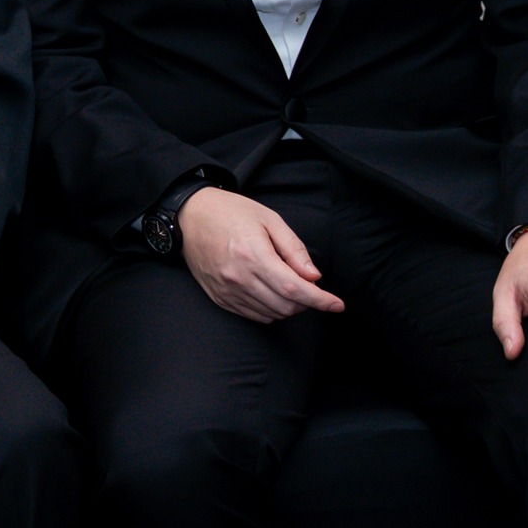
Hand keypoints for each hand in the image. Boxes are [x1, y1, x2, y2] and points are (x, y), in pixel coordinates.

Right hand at [177, 188, 344, 321]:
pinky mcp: (219, 297)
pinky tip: (271, 293)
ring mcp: (227, 290)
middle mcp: (239, 277)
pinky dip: (270, 310)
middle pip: (285, 306)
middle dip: (306, 302)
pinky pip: (253, 315)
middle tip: (309, 286)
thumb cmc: (230, 212)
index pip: (294, 289)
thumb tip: (314, 277)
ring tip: (288, 287)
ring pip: (271, 314)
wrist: (189, 215)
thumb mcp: (269, 219)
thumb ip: (294, 249)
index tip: (337, 305)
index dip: (320, 301)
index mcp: (253, 255)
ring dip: (289, 306)